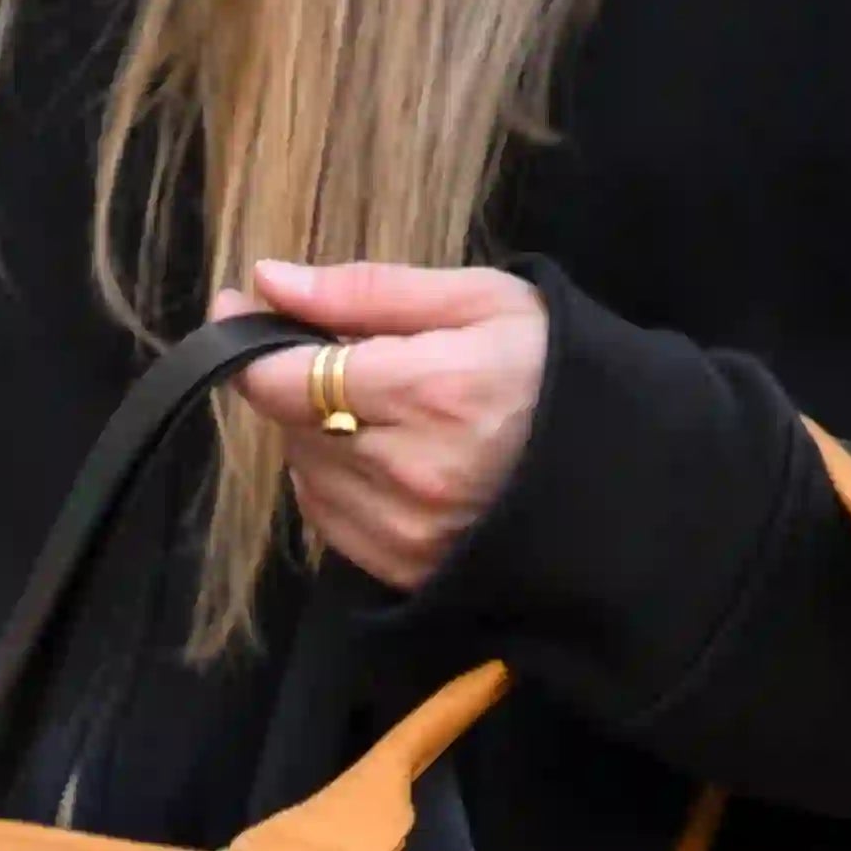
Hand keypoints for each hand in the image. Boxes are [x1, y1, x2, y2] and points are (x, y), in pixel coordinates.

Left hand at [219, 256, 546, 592]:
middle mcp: (410, 471)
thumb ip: (367, 291)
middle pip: (292, 424)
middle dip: (298, 382)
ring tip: (376, 407)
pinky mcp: (406, 571)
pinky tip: (382, 455)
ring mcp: (406, 531)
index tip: (236, 307)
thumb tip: (270, 279)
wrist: (615, 476)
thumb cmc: (550, 372)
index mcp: (430, 391)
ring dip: (316, 433)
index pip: (289, 378)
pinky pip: (329, 520)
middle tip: (339, 354)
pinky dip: (335, 482)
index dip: (249, 345)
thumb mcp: (478, 301)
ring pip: (305, 472)